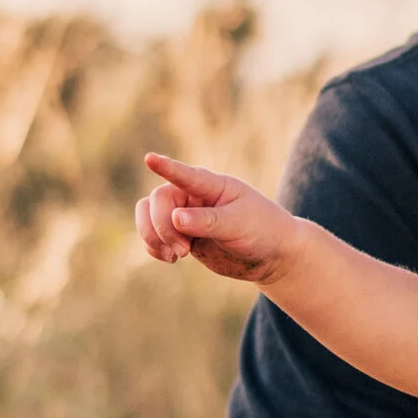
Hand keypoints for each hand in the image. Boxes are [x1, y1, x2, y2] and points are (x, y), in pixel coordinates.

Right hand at [137, 152, 298, 286]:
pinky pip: (152, 235)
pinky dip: (153, 247)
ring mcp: (184, 215)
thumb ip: (207, 221)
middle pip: (158, 201)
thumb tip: (176, 218)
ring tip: (175, 256)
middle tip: (183, 251)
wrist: (269, 255)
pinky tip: (169, 258)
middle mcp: (192, 196)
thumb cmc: (261, 230)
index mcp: (210, 185)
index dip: (166, 168)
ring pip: (148, 216)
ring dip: (153, 237)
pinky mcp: (180, 235)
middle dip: (162, 227)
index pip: (184, 174)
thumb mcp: (238, 224)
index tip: (150, 159)